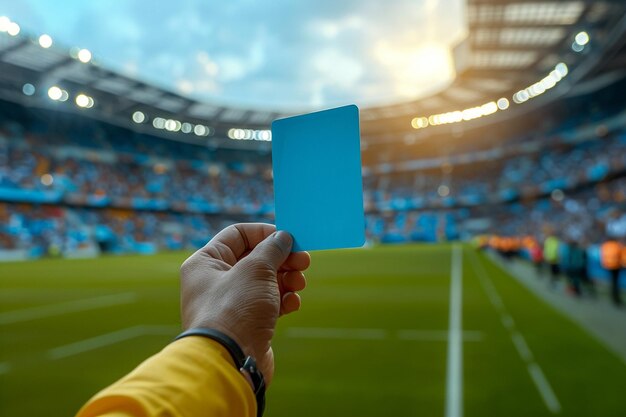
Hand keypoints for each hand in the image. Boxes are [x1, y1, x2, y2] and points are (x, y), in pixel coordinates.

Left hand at [180, 223, 309, 384]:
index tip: (289, 237)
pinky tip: (293, 303)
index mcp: (206, 262)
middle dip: (282, 258)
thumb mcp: (256, 269)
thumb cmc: (235, 309)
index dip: (265, 233)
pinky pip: (268, 304)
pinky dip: (283, 301)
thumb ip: (272, 249)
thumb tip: (283, 238)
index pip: (237, 234)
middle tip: (303, 261)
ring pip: (265, 282)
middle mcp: (215, 281)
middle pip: (255, 258)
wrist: (229, 362)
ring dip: (287, 279)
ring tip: (299, 283)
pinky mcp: (247, 324)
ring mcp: (231, 304)